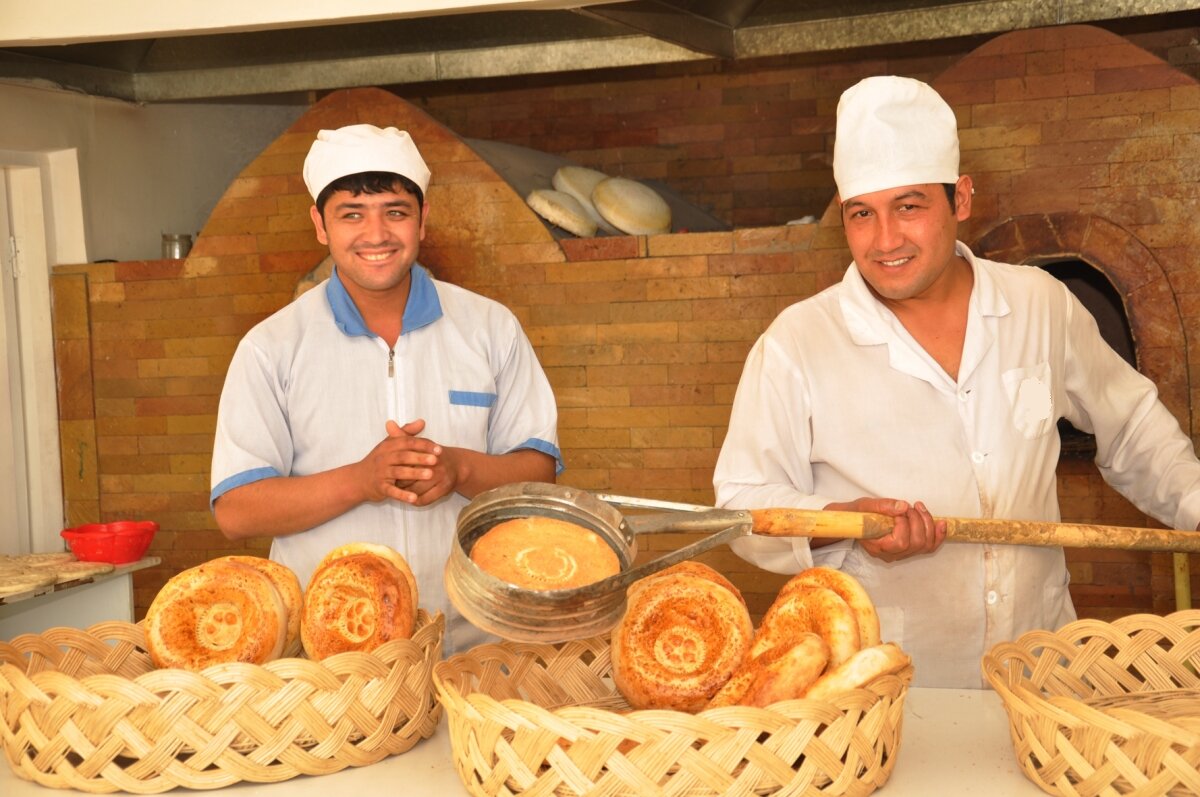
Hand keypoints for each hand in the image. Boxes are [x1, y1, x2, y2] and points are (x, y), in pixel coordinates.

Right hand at [356, 419, 441, 503]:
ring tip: (430, 475)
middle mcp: (384, 458)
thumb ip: (407, 433)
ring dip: (415, 473)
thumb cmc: (379, 460)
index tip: (439, 449)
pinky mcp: (380, 487)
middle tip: (436, 460)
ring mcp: (381, 473)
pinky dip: (403, 495)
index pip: (407, 442)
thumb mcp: (390, 444)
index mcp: (388, 446)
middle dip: (420, 457)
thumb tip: (422, 421)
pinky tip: (414, 498)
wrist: (357, 479)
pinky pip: (392, 491)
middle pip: (404, 456)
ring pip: (399, 472)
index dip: (423, 445)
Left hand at [386, 420, 470, 505]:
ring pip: (417, 490)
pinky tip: (411, 499)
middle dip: (400, 481)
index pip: (406, 460)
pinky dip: (416, 501)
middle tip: (392, 482)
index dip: (396, 466)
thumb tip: (388, 424)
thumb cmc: (434, 454)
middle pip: (410, 476)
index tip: (390, 469)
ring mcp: (441, 477)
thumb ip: (402, 435)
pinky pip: (426, 499)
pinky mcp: (444, 490)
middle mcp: (435, 464)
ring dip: (407, 493)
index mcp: (426, 451)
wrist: (458, 465)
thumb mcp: (419, 443)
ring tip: (400, 491)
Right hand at [824, 496, 946, 562]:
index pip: (899, 542)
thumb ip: (883, 506)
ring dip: (927, 523)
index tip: (898, 510)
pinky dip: (938, 535)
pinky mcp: (909, 549)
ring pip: (925, 545)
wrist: (854, 522)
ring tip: (919, 507)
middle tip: (910, 506)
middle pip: (915, 543)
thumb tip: (904, 506)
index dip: (904, 524)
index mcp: (877, 546)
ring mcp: (901, 554)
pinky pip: (929, 547)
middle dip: (918, 520)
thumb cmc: (857, 514)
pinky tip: (941, 523)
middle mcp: (891, 554)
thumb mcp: (864, 506)